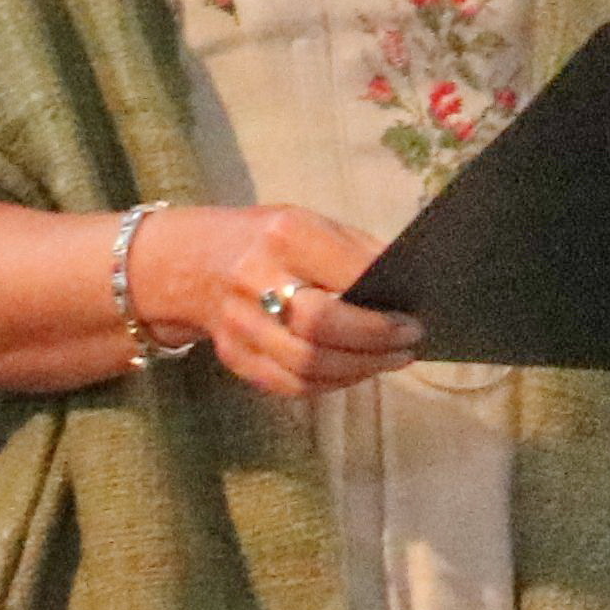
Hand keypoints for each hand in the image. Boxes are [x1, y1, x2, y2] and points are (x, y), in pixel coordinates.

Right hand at [144, 203, 418, 401]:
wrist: (193, 261)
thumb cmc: (272, 241)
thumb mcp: (314, 224)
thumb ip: (360, 254)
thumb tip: (413, 291)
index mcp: (286, 237)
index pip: (347, 275)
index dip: (384, 302)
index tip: (417, 314)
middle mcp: (256, 280)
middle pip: (321, 326)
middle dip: (375, 340)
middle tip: (410, 340)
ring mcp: (240, 324)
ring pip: (306, 364)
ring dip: (361, 368)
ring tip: (393, 359)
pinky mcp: (234, 356)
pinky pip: (290, 384)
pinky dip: (332, 382)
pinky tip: (357, 370)